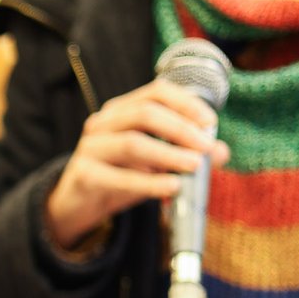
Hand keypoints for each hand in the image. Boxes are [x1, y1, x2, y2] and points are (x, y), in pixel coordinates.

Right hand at [46, 78, 230, 248]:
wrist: (76, 205)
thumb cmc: (119, 176)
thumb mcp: (153, 163)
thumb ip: (185, 154)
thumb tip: (221, 152)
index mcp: (120, 110)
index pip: (155, 92)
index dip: (186, 103)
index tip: (210, 122)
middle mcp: (102, 123)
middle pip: (144, 113)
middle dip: (181, 129)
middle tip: (206, 147)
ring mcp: (90, 148)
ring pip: (132, 143)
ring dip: (168, 154)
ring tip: (194, 166)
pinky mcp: (84, 175)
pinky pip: (120, 178)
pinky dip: (150, 183)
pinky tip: (172, 188)